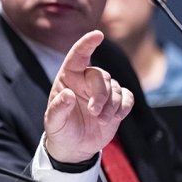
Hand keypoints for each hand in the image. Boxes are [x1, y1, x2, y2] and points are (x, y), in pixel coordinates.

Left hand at [43, 30, 133, 162]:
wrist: (74, 147)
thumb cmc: (60, 129)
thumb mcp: (53, 122)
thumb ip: (58, 108)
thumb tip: (67, 94)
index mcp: (68, 78)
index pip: (78, 56)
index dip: (87, 44)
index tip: (97, 34)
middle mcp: (86, 80)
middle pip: (101, 76)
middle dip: (101, 94)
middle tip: (95, 112)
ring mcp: (103, 90)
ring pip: (116, 88)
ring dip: (111, 106)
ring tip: (100, 120)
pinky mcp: (117, 102)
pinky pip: (127, 97)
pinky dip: (123, 108)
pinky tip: (114, 118)